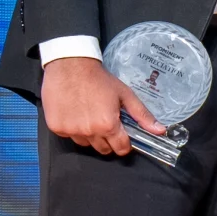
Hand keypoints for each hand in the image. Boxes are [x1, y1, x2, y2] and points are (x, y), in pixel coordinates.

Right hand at [39, 55, 158, 155]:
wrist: (70, 66)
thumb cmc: (99, 79)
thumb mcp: (125, 95)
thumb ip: (142, 115)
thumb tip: (160, 130)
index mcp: (108, 125)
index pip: (120, 149)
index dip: (124, 144)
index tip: (123, 136)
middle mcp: (88, 131)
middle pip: (103, 149)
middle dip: (108, 140)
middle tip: (106, 123)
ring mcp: (70, 131)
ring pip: (85, 144)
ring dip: (90, 135)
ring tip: (89, 116)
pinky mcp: (56, 127)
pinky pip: (69, 136)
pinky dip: (73, 129)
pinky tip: (75, 113)